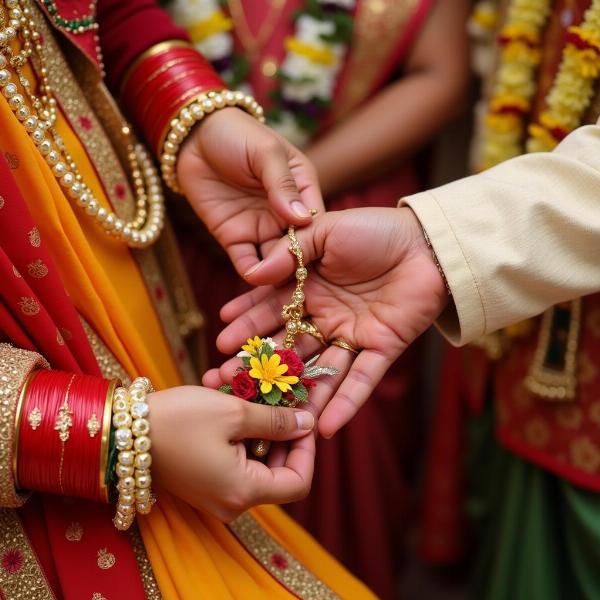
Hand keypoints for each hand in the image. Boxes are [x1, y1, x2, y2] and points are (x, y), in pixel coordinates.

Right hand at [147, 385, 314, 520]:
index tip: (303, 416)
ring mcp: (216, 492)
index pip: (298, 482)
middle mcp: (232, 501)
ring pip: (255, 456)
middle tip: (277, 393)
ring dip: (256, 420)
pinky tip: (225, 392)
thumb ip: (276, 421)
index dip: (306, 449)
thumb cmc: (178, 421)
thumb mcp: (233, 413)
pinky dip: (235, 427)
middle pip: (277, 468)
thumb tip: (308, 424)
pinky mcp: (203, 479)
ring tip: (245, 385)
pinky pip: (233, 455)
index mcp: (243, 492)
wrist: (121, 431)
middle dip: (280, 427)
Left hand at [177, 108, 323, 275]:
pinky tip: (255, 281)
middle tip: (304, 285)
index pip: (317, 222)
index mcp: (302, 190)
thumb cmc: (236, 134)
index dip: (321, 242)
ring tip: (282, 292)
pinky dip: (251, 273)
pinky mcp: (234, 237)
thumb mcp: (266, 152)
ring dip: (277, 276)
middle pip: (299, 248)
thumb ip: (282, 184)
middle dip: (300, 267)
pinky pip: (246, 261)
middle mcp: (285, 215)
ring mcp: (260, 227)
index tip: (324, 261)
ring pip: (275, 260)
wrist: (194, 135)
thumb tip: (302, 218)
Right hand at [205, 207, 447, 436]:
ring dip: (295, 392)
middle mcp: (326, 316)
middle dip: (259, 362)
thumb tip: (251, 274)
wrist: (425, 241)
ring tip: (267, 412)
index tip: (222, 339)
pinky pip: (361, 380)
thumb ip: (289, 252)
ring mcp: (352, 335)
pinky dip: (345, 404)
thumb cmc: (374, 230)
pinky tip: (323, 428)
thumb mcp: (325, 231)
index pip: (271, 309)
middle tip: (228, 379)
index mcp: (309, 287)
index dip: (247, 323)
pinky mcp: (381, 349)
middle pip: (288, 345)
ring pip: (319, 369)